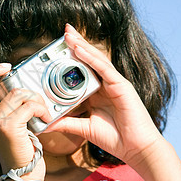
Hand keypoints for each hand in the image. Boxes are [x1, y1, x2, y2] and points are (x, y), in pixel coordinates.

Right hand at [0, 63, 50, 175]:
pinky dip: (41, 109)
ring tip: (42, 110)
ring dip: (35, 98)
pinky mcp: (9, 128)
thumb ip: (7, 108)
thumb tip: (19, 86)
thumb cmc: (20, 149)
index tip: (4, 68)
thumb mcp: (6, 127)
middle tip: (12, 70)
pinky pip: (29, 106)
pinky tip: (46, 118)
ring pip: (16, 93)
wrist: (23, 174)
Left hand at [45, 24, 164, 165]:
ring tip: (69, 34)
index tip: (58, 48)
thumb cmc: (114, 138)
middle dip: (76, 44)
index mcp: (97, 93)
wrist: (135, 149)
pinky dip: (91, 59)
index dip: (72, 58)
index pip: (82, 70)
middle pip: (89, 60)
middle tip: (64, 31)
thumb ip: (65, 122)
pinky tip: (79, 49)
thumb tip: (45, 123)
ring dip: (82, 45)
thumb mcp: (83, 128)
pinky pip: (104, 69)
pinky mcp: (121, 86)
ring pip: (96, 60)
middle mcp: (105, 85)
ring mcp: (114, 83)